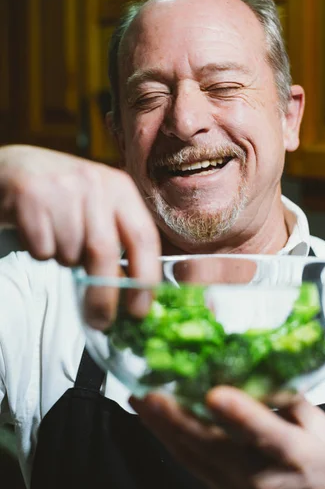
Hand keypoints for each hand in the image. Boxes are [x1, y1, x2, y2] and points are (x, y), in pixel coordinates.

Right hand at [0, 145, 160, 324]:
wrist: (15, 167)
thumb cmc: (64, 198)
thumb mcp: (99, 207)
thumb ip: (119, 239)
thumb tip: (133, 292)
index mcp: (121, 188)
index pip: (144, 237)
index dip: (145, 279)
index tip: (139, 311)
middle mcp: (95, 183)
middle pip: (105, 251)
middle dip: (103, 294)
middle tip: (100, 320)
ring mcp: (62, 187)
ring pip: (69, 252)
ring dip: (65, 260)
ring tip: (58, 241)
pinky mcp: (30, 195)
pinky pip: (42, 248)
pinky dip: (41, 252)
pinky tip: (39, 232)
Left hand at [130, 388, 324, 488]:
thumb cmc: (323, 473)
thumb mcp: (322, 430)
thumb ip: (291, 396)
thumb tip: (262, 361)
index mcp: (293, 455)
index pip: (263, 433)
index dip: (238, 414)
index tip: (215, 394)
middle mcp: (259, 475)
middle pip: (211, 446)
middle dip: (177, 419)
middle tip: (151, 393)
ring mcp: (234, 488)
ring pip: (190, 455)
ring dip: (162, 426)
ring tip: (139, 398)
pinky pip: (189, 462)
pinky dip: (168, 438)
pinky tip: (152, 418)